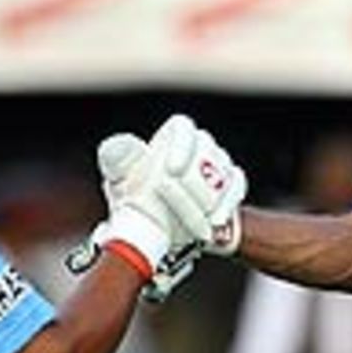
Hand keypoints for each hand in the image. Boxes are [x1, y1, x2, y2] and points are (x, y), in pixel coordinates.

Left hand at [90, 115, 246, 301]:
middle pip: (204, 154)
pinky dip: (226, 206)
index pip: (183, 128)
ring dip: (205, 202)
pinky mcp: (232, 186)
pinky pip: (236, 189)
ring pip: (222, 175)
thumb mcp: (118, 175)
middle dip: (189, 184)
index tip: (171, 169)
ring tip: (190, 224)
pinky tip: (214, 221)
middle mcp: (199, 146)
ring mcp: (219, 166)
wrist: (157, 224)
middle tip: (175, 208)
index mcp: (172, 137)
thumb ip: (116, 156)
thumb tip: (118, 147)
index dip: (181, 146)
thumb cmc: (134, 194)